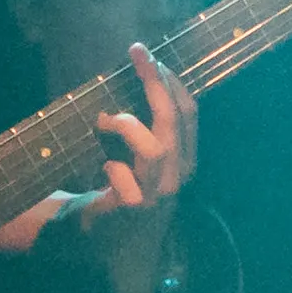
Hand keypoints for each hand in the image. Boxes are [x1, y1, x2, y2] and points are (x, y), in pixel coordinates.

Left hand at [38, 47, 200, 239]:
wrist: (110, 239)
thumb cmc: (123, 189)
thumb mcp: (142, 155)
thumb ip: (149, 125)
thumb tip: (142, 77)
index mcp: (184, 158)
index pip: (188, 111)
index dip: (170, 79)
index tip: (147, 54)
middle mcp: (177, 175)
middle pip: (174, 121)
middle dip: (155, 84)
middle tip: (137, 54)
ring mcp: (158, 194)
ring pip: (154, 148)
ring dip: (127, 124)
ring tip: (104, 120)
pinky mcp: (134, 210)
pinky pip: (126, 179)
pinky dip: (112, 167)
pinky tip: (104, 166)